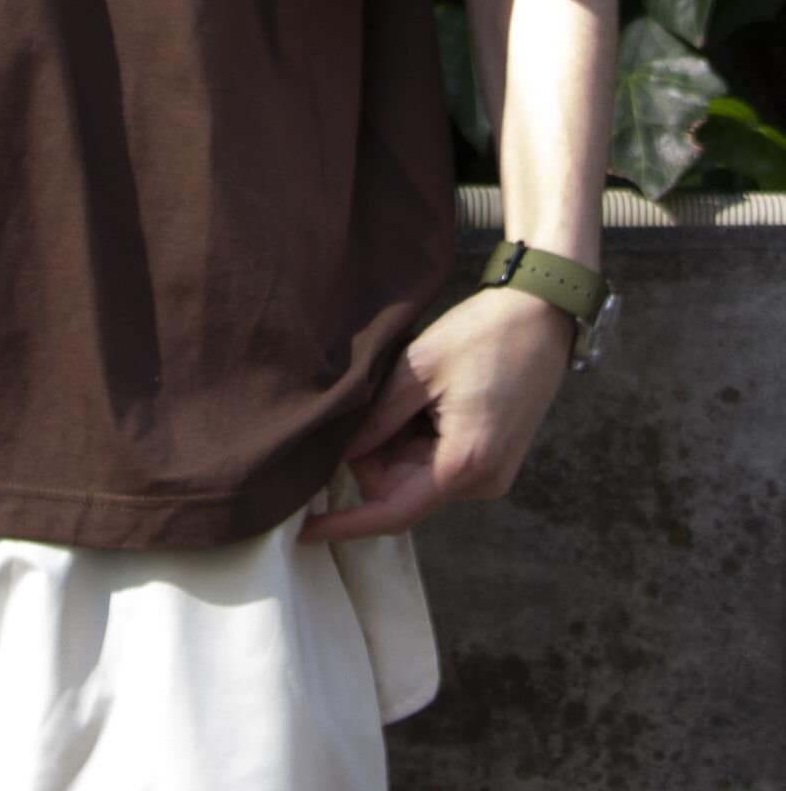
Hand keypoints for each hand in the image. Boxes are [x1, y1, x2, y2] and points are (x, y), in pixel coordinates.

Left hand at [298, 288, 571, 542]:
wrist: (541, 316)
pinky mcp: (492, 460)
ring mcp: (491, 474)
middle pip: (401, 490)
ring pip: (416, 475)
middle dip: (374, 454)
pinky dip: (416, 437)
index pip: (393, 513)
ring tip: (413, 389)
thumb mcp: (418, 370)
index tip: (304, 529)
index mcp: (465, 464)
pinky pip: (437, 462)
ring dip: (397, 442)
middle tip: (377, 398)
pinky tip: (427, 397)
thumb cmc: (482, 335)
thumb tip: (339, 456)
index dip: (346, 523)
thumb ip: (377, 420)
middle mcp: (482, 482)